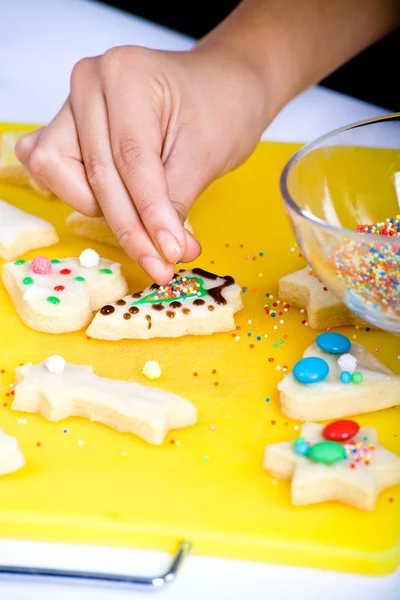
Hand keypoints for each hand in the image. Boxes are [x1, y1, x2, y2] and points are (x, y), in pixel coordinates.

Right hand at [16, 45, 270, 283]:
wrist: (219, 87)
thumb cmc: (219, 109)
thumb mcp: (205, 156)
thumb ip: (175, 204)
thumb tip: (165, 252)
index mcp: (126, 73)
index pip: (131, 159)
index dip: (149, 215)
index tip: (170, 254)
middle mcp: (89, 82)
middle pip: (98, 172)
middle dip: (131, 227)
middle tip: (163, 264)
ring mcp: (72, 103)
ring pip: (61, 173)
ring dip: (102, 207)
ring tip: (143, 215)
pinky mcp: (67, 125)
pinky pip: (52, 168)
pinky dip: (77, 192)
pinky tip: (112, 203)